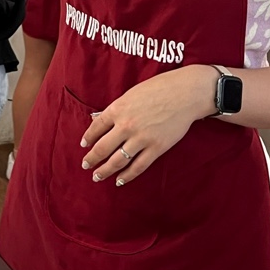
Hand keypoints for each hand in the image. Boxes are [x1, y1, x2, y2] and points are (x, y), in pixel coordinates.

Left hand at [79, 67, 217, 184]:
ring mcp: (141, 138)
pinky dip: (127, 176)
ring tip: (97, 176)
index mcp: (118, 109)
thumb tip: (100, 119)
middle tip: (85, 165)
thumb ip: (117, 108)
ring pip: (117, 161)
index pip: (96, 128)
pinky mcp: (156, 148)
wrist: (185, 93)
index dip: (88, 138)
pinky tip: (119, 180)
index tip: (84, 145)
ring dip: (105, 171)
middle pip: (102, 148)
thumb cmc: (159, 88)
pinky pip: (138, 166)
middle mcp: (126, 125)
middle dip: (91, 159)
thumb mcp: (132, 94)